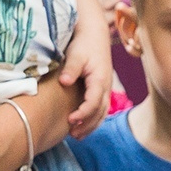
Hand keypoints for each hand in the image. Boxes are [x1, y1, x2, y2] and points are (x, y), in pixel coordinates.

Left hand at [58, 22, 113, 137]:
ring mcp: (105, 88)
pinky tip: (82, 125)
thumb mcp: (76, 54)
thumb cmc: (84, 43)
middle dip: (87, 125)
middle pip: (100, 112)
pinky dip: (93, 119)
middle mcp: (106, 87)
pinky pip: (101, 108)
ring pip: (102, 112)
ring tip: (77, 135)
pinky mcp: (102, 88)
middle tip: (73, 134)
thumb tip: (64, 82)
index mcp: (100, 80)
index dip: (83, 113)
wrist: (94, 34)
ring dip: (91, 125)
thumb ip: (71, 68)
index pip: (94, 103)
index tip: (70, 120)